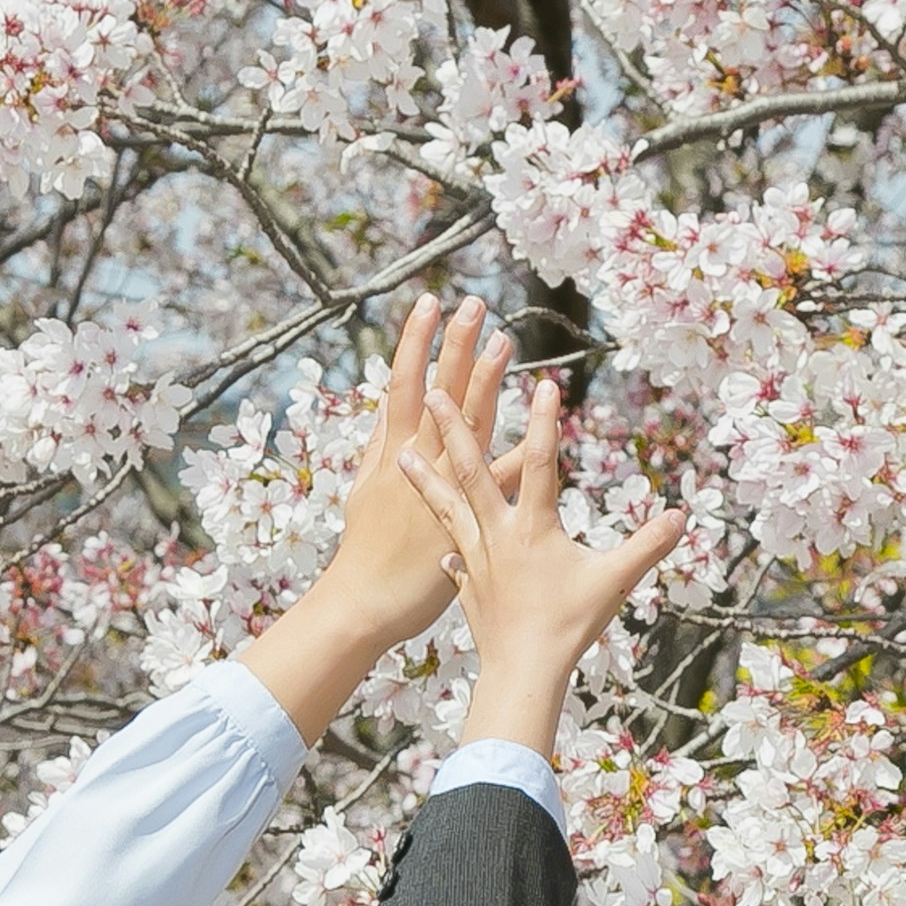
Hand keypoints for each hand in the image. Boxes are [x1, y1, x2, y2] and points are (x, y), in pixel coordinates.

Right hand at [237, 295, 518, 739]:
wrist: (363, 601)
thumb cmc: (364, 550)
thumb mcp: (365, 488)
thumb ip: (382, 446)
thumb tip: (391, 410)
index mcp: (391, 450)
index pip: (403, 382)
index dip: (415, 341)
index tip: (429, 303)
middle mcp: (415, 461)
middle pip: (436, 391)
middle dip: (453, 346)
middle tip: (472, 304)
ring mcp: (438, 486)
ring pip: (465, 426)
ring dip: (484, 382)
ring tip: (503, 341)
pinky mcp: (462, 517)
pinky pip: (497, 481)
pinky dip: (518, 453)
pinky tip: (542, 429)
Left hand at [395, 372, 688, 757]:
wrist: (522, 671)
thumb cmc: (569, 626)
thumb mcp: (614, 582)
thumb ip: (647, 546)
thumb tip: (681, 517)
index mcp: (532, 527)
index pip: (539, 462)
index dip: (543, 423)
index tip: (543, 383)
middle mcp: (497, 534)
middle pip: (472, 472)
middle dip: (455, 430)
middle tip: (436, 393)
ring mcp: (475, 559)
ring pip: (446, 508)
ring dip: (425, 478)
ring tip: (400, 453)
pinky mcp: (465, 584)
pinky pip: (450, 556)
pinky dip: (444, 544)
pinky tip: (441, 544)